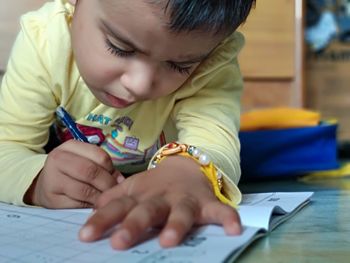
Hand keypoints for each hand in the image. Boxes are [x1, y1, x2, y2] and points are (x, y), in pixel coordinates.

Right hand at [24, 140, 123, 207]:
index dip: (111, 168)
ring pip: (85, 190)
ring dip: (100, 197)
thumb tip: (120, 180)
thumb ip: (103, 167)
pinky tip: (93, 205)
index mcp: (70, 146)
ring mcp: (52, 180)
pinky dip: (89, 206)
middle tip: (113, 192)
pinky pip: (77, 205)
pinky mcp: (52, 200)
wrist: (43, 185)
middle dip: (107, 184)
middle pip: (91, 172)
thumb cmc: (71, 171)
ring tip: (105, 199)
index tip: (116, 177)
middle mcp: (58, 160)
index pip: (99, 155)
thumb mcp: (84, 161)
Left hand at [78, 155, 240, 249]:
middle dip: (134, 225)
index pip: (117, 207)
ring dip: (176, 225)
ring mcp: (185, 200)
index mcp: (140, 195)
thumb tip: (91, 211)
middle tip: (120, 242)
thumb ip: (112, 199)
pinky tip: (234, 229)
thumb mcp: (132, 188)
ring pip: (180, 213)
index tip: (85, 236)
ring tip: (169, 241)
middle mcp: (160, 198)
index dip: (101, 220)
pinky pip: (219, 211)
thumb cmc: (155, 184)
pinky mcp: (207, 202)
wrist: (185, 165)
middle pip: (146, 211)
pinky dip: (227, 218)